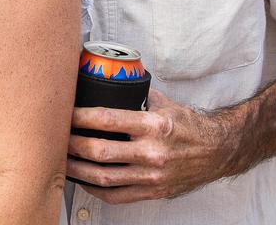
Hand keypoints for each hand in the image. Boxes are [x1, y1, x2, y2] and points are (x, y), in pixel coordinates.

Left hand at [67, 89, 227, 202]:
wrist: (218, 150)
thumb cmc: (188, 125)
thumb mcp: (164, 103)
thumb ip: (135, 94)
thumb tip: (106, 81)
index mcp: (154, 126)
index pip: (107, 120)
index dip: (79, 117)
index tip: (65, 114)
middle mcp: (153, 153)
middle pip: (100, 151)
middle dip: (72, 144)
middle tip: (57, 138)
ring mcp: (153, 176)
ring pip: (103, 177)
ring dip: (76, 170)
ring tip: (61, 160)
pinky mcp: (154, 191)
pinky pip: (116, 196)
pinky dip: (94, 189)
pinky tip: (82, 179)